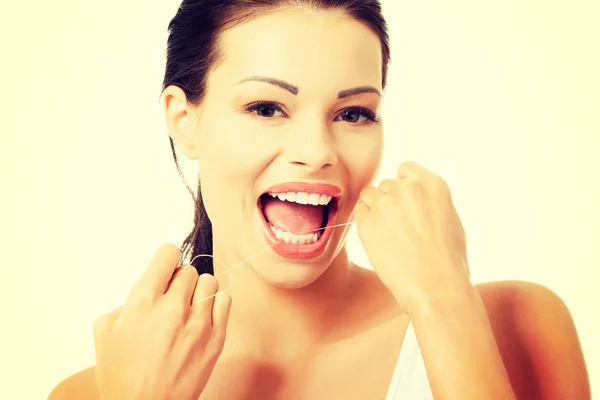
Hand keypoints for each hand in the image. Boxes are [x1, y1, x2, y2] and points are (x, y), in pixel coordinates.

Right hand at [93, 244, 230, 399]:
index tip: (166, 264)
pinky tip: (204, 316)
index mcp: (143, 302)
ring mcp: (198, 323)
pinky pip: (225, 301)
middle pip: (188, 270)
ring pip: (209, 281)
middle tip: (171, 298)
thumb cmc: (122, 377)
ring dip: (198, 290)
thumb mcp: (104, 334)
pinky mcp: (215, 338)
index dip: (166, 257)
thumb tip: (147, 293)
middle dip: (178, 280)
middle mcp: (173, 307)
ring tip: (189, 307)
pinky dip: (216, 303)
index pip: (167, 254)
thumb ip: (125, 304)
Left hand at [354, 161, 471, 314]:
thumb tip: (416, 201)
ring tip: (389, 236)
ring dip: (375, 211)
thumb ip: (429, 202)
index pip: (405, 169)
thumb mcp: (450, 220)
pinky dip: (365, 224)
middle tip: (399, 227)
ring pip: (369, 196)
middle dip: (389, 201)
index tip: (406, 203)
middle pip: (386, 184)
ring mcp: (385, 204)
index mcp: (432, 184)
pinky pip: (359, 213)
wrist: (436, 287)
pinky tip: (380, 242)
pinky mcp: (367, 222)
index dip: (403, 185)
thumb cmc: (448, 261)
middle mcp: (407, 189)